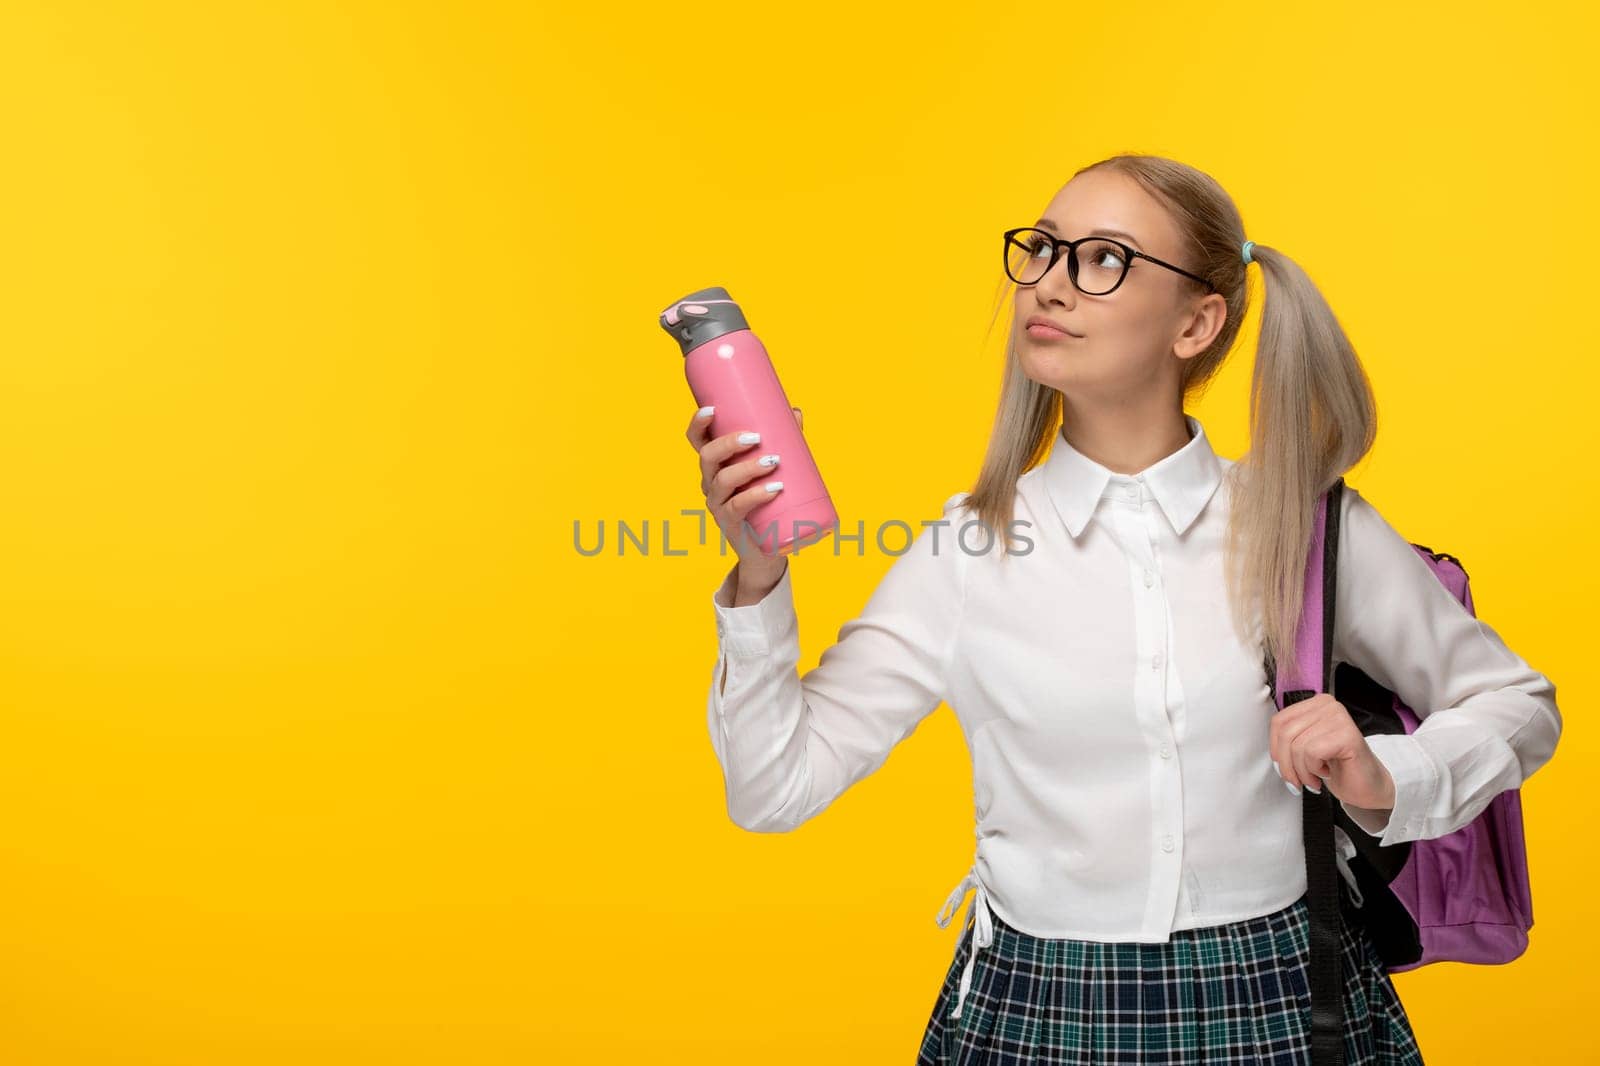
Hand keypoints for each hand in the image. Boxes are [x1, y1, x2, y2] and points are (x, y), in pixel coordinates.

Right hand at [686, 404, 820, 568]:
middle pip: (708, 457)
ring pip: (723, 480)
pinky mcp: (731, 523)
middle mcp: (711, 482)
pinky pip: (737, 507)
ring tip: (774, 461)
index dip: (698, 424)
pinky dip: (756, 495)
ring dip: (747, 468)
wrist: (769, 546)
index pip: (697, 442)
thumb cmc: (770, 501)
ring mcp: (718, 504)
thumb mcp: (774, 468)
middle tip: (757, 437)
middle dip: (729, 443)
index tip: (712, 409)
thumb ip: (783, 440)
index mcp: (717, 465)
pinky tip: (774, 488)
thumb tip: (795, 412)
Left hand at [1268, 692, 1396, 810]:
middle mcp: (1328, 705)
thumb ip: (1289, 738)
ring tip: (1315, 777)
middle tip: (1297, 781)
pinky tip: (1326, 773)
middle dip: (1286, 764)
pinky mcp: (1348, 735)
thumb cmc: (1337, 768)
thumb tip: (1272, 749)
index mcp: (1316, 703)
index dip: (1276, 748)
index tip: (1284, 767)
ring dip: (1302, 771)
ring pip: (1297, 745)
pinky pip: (1312, 752)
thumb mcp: (1305, 747)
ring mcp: (1340, 717)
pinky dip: (1314, 769)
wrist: (1367, 787)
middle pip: (1286, 734)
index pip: (1279, 721)